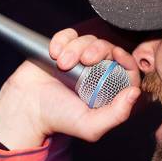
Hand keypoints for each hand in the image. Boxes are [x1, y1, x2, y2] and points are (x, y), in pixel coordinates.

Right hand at [0, 28, 141, 147]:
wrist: (27, 109)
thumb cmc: (59, 119)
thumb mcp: (90, 125)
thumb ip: (116, 114)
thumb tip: (134, 93)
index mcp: (108, 90)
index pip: (127, 69)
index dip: (126, 59)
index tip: (117, 56)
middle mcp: (96, 73)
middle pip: (109, 49)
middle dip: (99, 49)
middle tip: (84, 60)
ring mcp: (79, 60)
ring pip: (88, 40)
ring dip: (76, 47)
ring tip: (62, 63)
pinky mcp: (62, 49)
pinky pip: (69, 35)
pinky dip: (62, 40)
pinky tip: (54, 53)